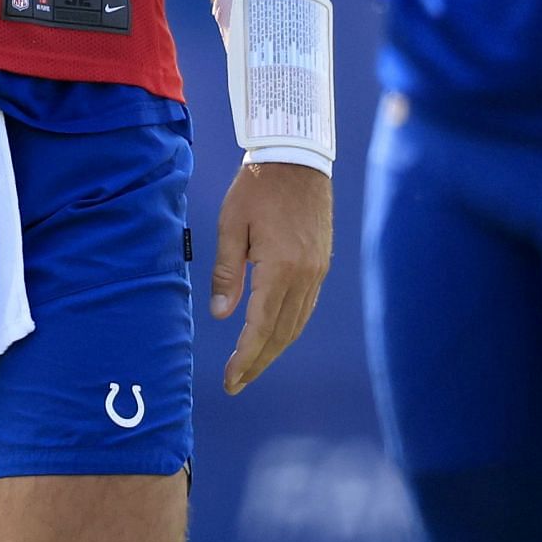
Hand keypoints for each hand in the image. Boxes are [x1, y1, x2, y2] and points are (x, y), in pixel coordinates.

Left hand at [209, 159, 332, 394]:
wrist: (297, 157)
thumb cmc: (257, 187)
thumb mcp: (231, 225)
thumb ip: (226, 273)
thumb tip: (220, 316)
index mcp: (281, 268)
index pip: (261, 327)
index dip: (244, 357)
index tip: (229, 380)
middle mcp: (305, 275)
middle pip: (281, 333)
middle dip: (258, 362)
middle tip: (235, 383)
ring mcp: (317, 271)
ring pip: (296, 324)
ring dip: (274, 349)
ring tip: (251, 366)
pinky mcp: (321, 263)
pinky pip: (305, 307)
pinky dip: (288, 328)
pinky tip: (273, 336)